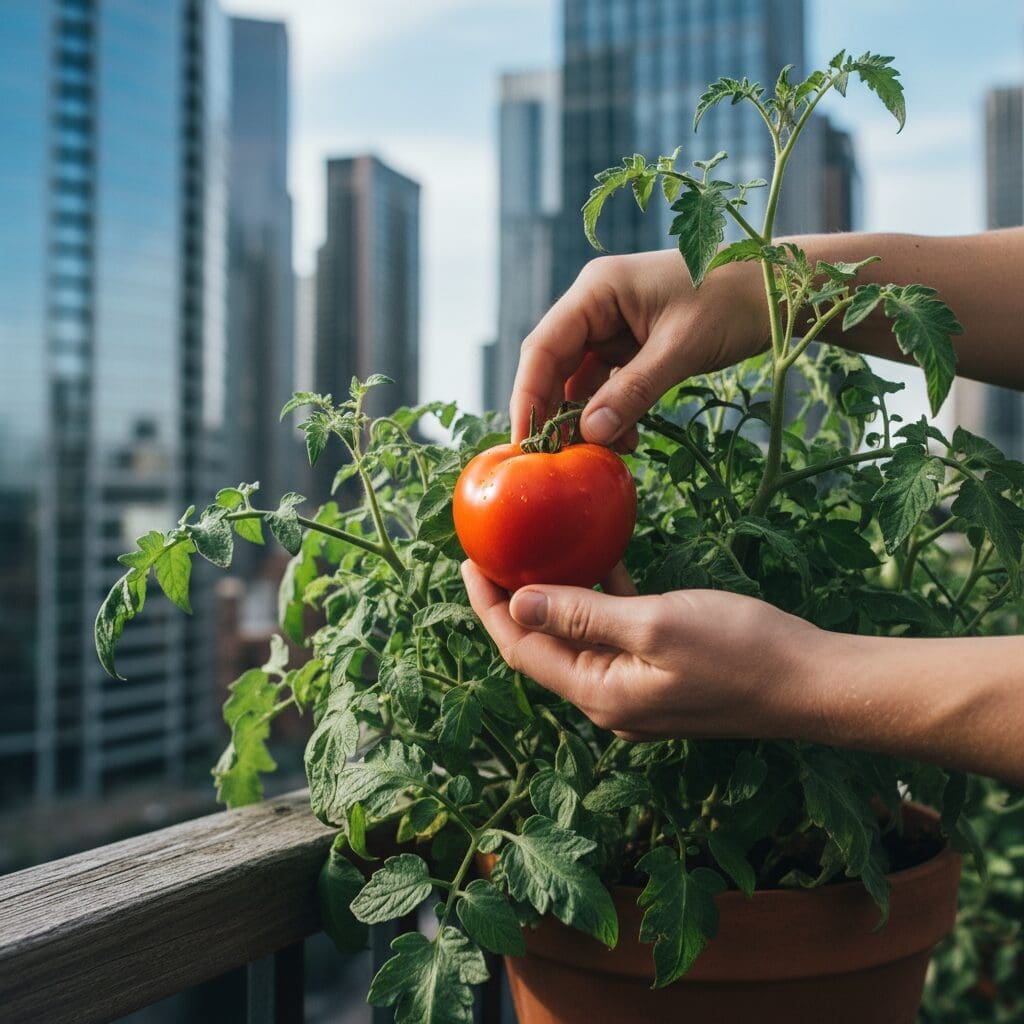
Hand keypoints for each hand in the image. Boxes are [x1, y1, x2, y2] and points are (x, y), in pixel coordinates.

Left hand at [461, 561, 820, 740]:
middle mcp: (609, 700)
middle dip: (514, 601)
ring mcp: (635, 690)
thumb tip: (518, 603)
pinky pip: (614, 635)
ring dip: (556, 597)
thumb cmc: (741, 650)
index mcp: (599, 693)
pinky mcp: (660, 675)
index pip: (522, 649)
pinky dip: (601, 599)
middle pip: (543, 646)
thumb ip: (582, 614)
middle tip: (495, 552)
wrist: (813, 682)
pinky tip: (600, 561)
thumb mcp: (654, 624)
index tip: (469, 562)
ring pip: (578, 638)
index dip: (490, 606)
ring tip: (535, 551)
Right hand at [511, 250, 767, 444]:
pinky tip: (627, 439)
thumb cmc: (732, 302)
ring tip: (602, 453)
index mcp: (597, 290)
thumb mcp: (680, 349)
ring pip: (579, 379)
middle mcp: (596, 304)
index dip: (528, 397)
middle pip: (554, 364)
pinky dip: (612, 412)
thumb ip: (633, 391)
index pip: (544, 347)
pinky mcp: (632, 342)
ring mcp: (613, 323)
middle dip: (554, 413)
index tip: (525, 443)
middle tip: (554, 460)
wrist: (778, 288)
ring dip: (587, 418)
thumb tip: (591, 435)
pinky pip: (607, 383)